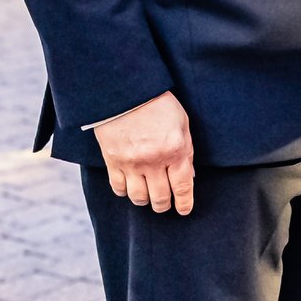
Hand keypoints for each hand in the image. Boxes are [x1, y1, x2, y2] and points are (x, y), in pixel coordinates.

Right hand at [94, 91, 193, 214]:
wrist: (125, 91)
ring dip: (144, 201)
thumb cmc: (157, 104)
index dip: (184, 203)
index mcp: (175, 150)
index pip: (182, 187)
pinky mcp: (112, 161)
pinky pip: (118, 188)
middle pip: (160, 198)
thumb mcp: (182, 123)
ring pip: (138, 198)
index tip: (183, 210)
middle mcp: (154, 161)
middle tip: (164, 204)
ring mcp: (131, 163)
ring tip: (147, 196)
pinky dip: (124, 192)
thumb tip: (188, 176)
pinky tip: (129, 187)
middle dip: (164, 205)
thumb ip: (186, 151)